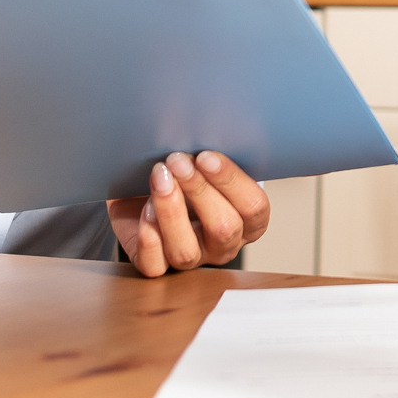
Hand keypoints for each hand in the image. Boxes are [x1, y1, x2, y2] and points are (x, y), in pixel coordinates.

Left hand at [108, 150, 269, 276]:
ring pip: (186, 250)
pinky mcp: (157, 266)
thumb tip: (206, 132)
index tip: (206, 155)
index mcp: (248, 220)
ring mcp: (192, 259)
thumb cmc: (185, 174)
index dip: (232, 181)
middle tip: (178, 160)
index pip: (254, 207)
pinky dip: (149, 237)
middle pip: (223, 228)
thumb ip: (212, 156)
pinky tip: (144, 209)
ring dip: (171, 210)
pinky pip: (155, 264)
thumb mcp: (205, 163)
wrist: (143, 191)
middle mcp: (224, 244)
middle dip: (199, 190)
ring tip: (159, 178)